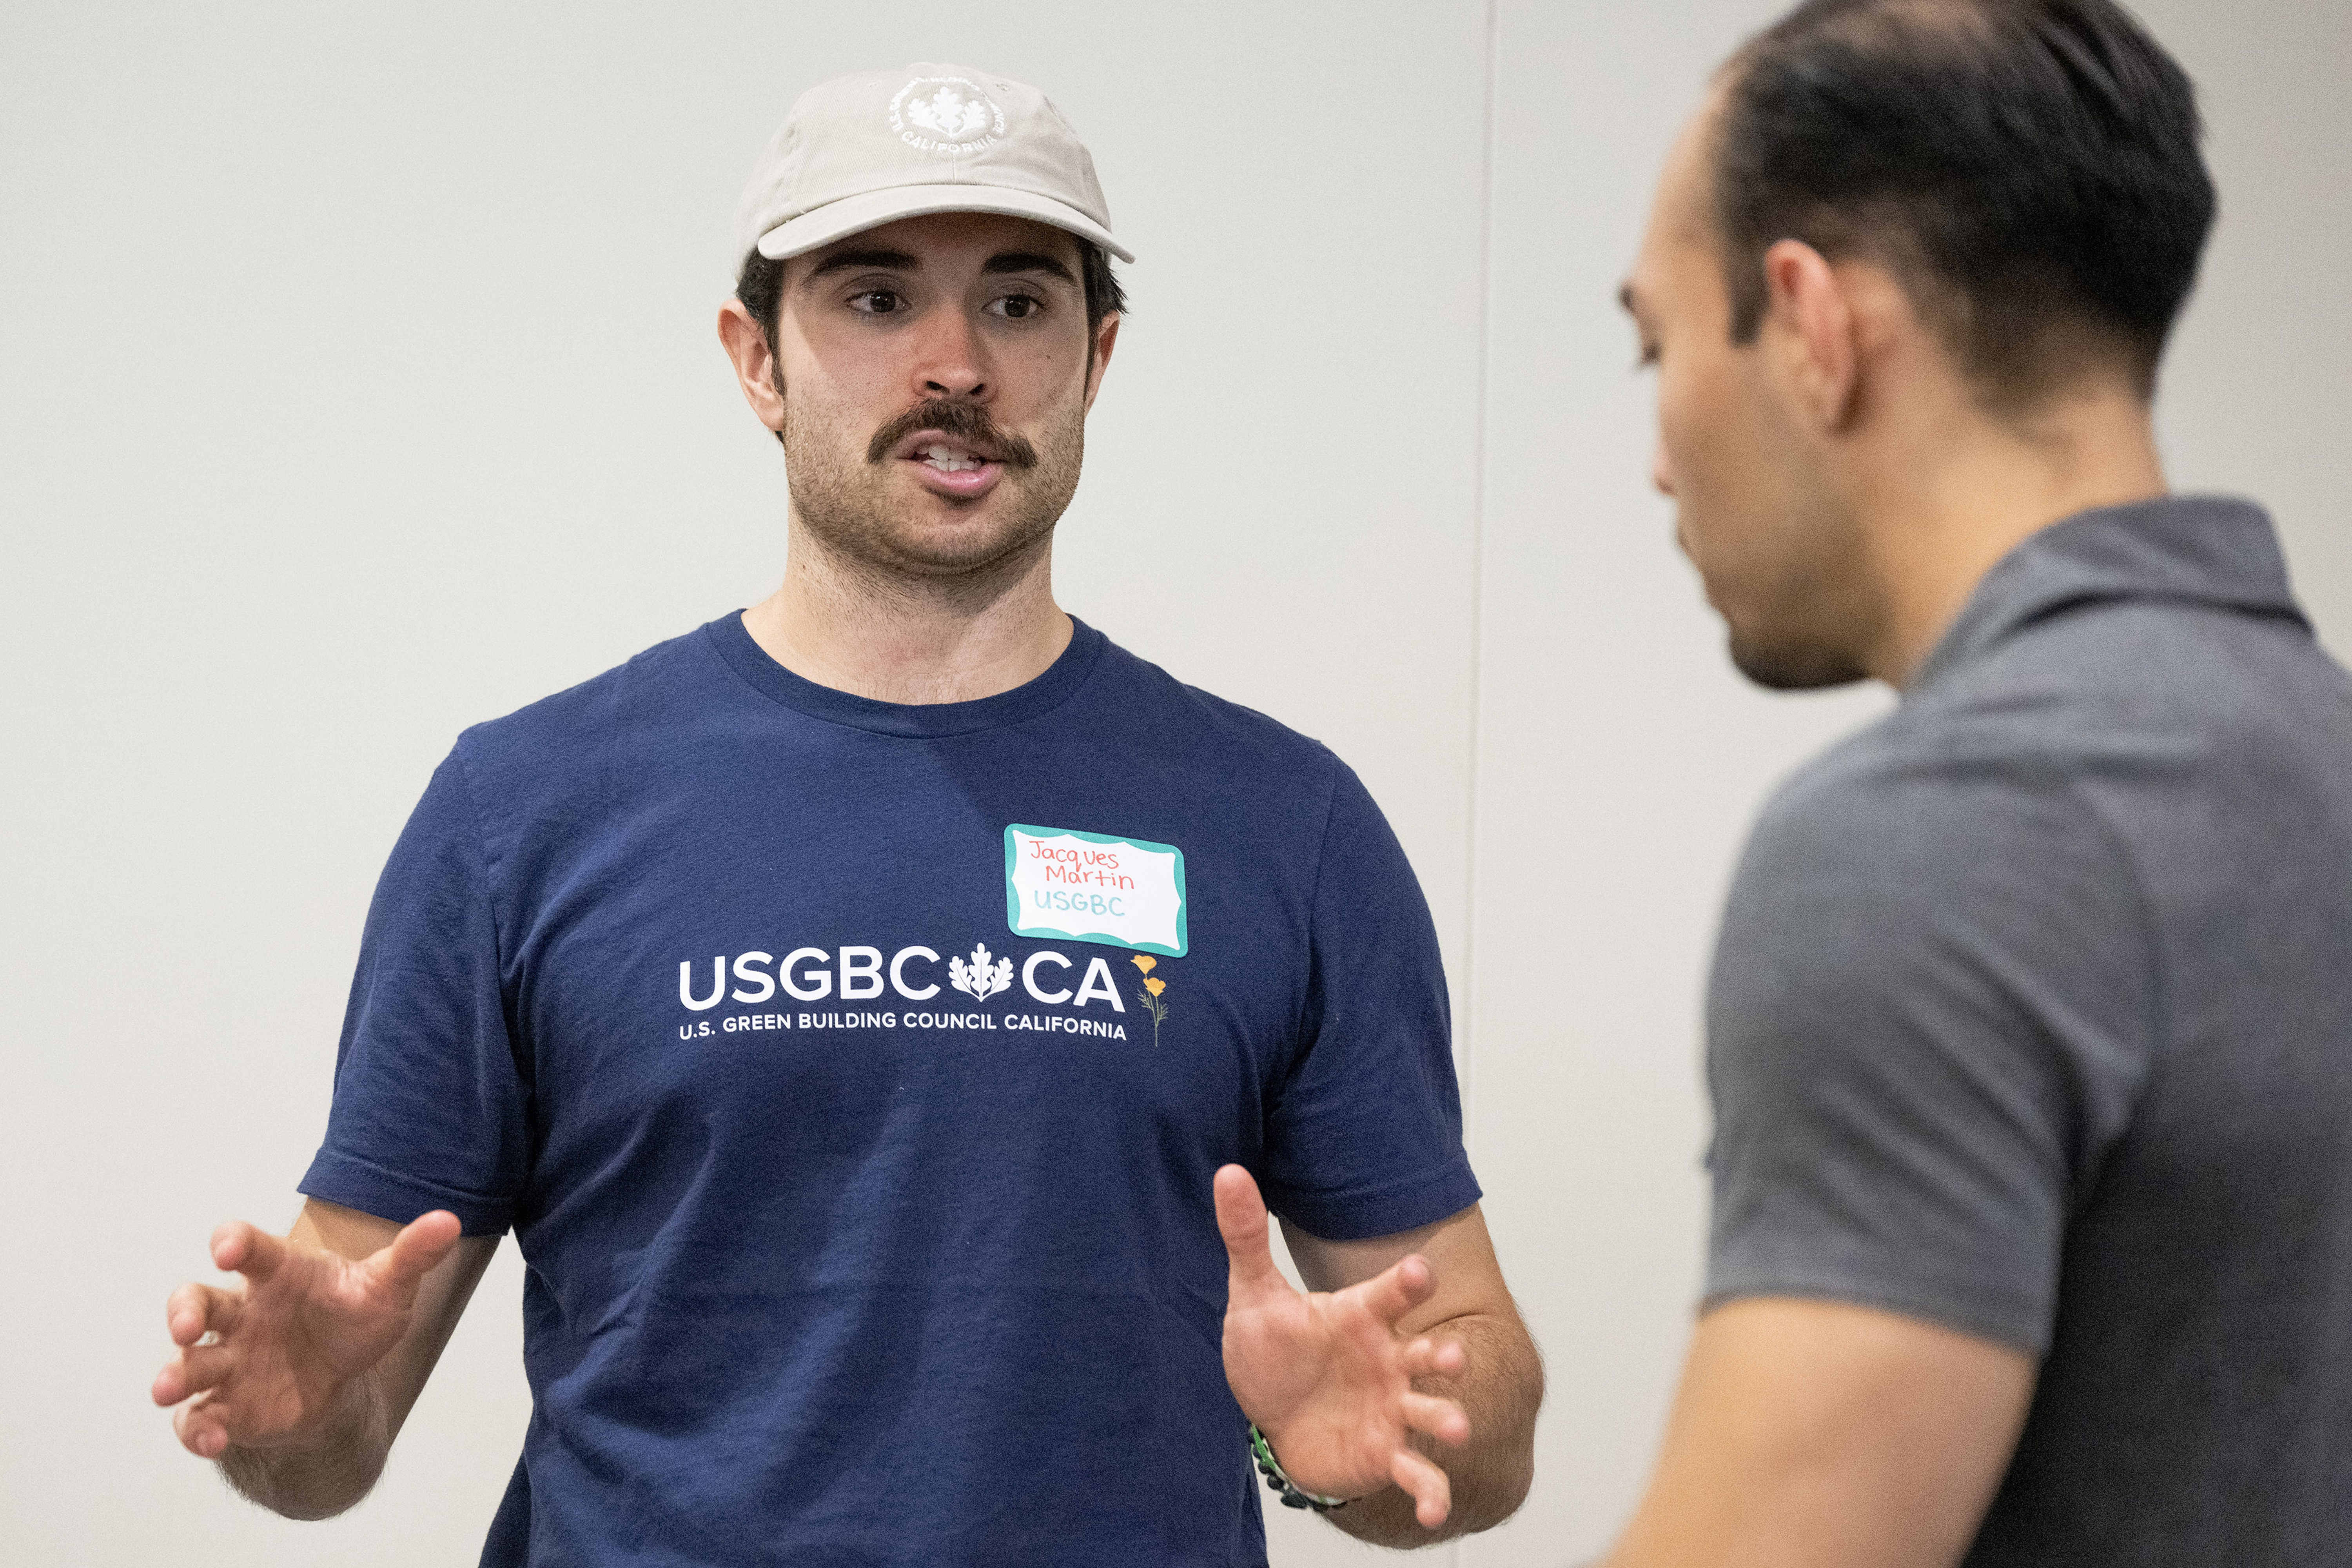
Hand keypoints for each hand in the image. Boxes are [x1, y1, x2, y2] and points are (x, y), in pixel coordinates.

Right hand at [151, 1211, 460, 1458]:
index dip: (233, 1243)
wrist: (344, 1372)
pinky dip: (197, 1429)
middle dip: (184, 1312)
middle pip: (198, 1302)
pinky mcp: (229, 1405)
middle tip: (185, 1326)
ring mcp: (231, 1360)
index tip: (228, 1248)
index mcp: (277, 1273)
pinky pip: (199, 1417)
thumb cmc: (354, 1314)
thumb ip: (412, 1254)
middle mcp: (243, 1314)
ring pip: (190, 1362)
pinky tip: (211, 1440)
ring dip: (176, 1374)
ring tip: (166, 1389)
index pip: (249, 1248)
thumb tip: (450, 1222)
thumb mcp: (387, 1286)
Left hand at [1214, 1165, 1470, 1527]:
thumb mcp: (1253, 1295)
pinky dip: (1429, 1493)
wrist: (1273, 1416)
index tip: (1419, 1272)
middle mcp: (1388, 1361)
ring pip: (1431, 1412)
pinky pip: (1416, 1474)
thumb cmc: (1273, 1350)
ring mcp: (1392, 1408)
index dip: (1407, 1283)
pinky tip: (1430, 1514)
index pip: (1392, 1293)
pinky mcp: (1385, 1452)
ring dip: (1447, 1419)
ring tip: (1455, 1429)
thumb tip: (1227, 1171)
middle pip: (1425, 1354)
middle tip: (1450, 1357)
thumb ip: (1245, 1237)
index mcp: (1362, 1317)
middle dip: (1445, 1356)